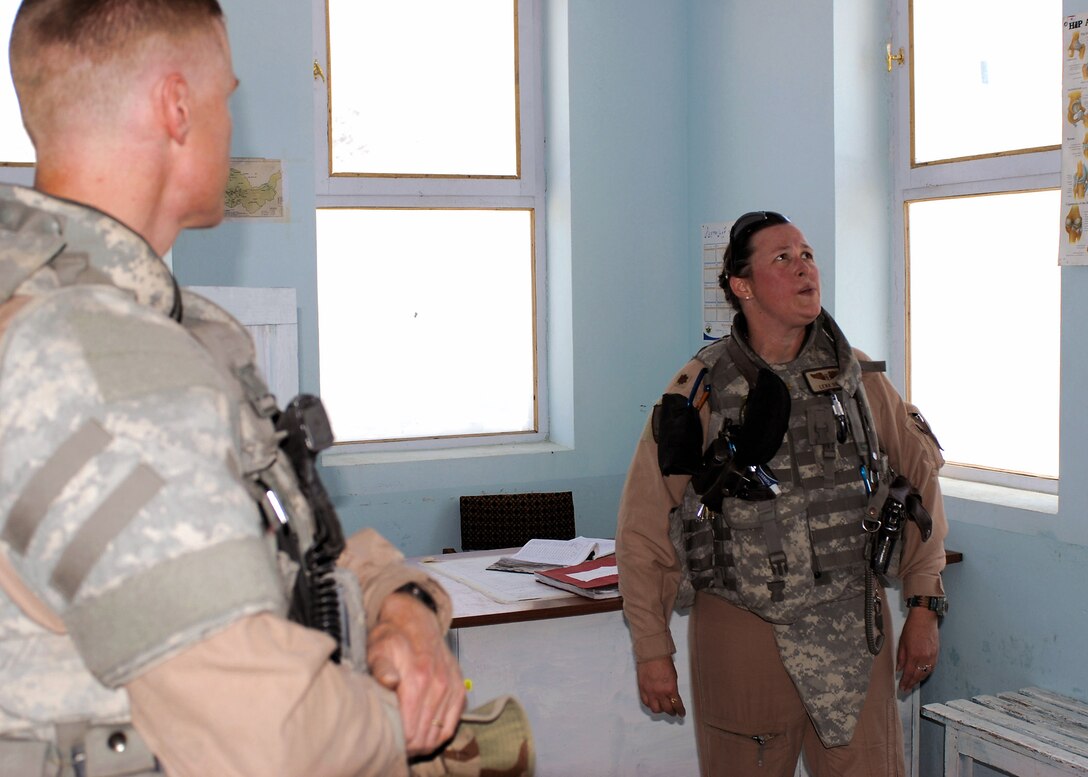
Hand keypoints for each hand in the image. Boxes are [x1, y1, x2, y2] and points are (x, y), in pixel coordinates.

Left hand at [368, 592, 464, 756]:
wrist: (416, 619)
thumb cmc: (392, 637)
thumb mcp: (378, 649)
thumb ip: (381, 668)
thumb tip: (390, 682)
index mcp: (418, 678)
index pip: (410, 730)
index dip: (397, 742)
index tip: (388, 741)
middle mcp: (439, 685)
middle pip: (425, 736)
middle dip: (409, 746)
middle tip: (395, 746)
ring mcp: (452, 688)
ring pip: (440, 734)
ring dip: (424, 743)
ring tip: (408, 744)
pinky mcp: (460, 689)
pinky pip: (452, 724)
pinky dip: (439, 735)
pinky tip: (425, 734)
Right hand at [636, 657, 685, 716]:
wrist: (651, 654)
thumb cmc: (664, 661)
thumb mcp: (673, 676)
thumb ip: (673, 688)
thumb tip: (673, 696)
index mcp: (670, 689)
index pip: (677, 705)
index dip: (680, 711)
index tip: (681, 713)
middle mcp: (660, 693)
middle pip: (667, 709)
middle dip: (671, 712)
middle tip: (673, 712)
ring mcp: (650, 692)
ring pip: (655, 709)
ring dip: (660, 710)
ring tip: (662, 707)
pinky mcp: (642, 689)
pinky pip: (646, 702)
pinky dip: (650, 704)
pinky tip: (653, 702)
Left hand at [896, 606, 939, 691]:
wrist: (925, 618)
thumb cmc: (912, 627)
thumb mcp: (901, 642)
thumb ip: (900, 657)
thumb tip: (899, 668)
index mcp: (913, 655)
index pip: (908, 673)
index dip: (905, 682)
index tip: (902, 687)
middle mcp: (924, 658)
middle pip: (917, 676)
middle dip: (911, 683)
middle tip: (906, 689)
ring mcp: (932, 657)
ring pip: (925, 673)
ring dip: (919, 680)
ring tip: (913, 684)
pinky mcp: (936, 654)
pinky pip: (931, 668)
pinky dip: (926, 674)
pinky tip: (922, 676)